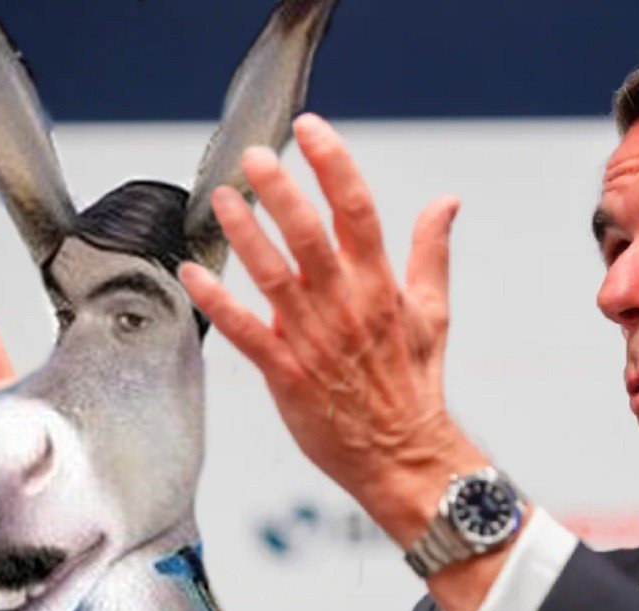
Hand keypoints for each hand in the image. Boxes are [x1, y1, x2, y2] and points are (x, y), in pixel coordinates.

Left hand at [179, 113, 489, 545]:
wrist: (404, 454)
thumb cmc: (414, 384)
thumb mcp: (434, 312)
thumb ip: (431, 252)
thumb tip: (446, 202)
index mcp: (381, 286)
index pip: (358, 211)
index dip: (333, 164)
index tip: (310, 129)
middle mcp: (346, 306)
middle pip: (310, 234)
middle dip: (281, 189)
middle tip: (255, 156)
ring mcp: (314, 340)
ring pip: (274, 276)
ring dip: (246, 234)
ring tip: (222, 199)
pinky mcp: (288, 374)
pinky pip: (247, 332)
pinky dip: (218, 302)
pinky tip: (192, 273)